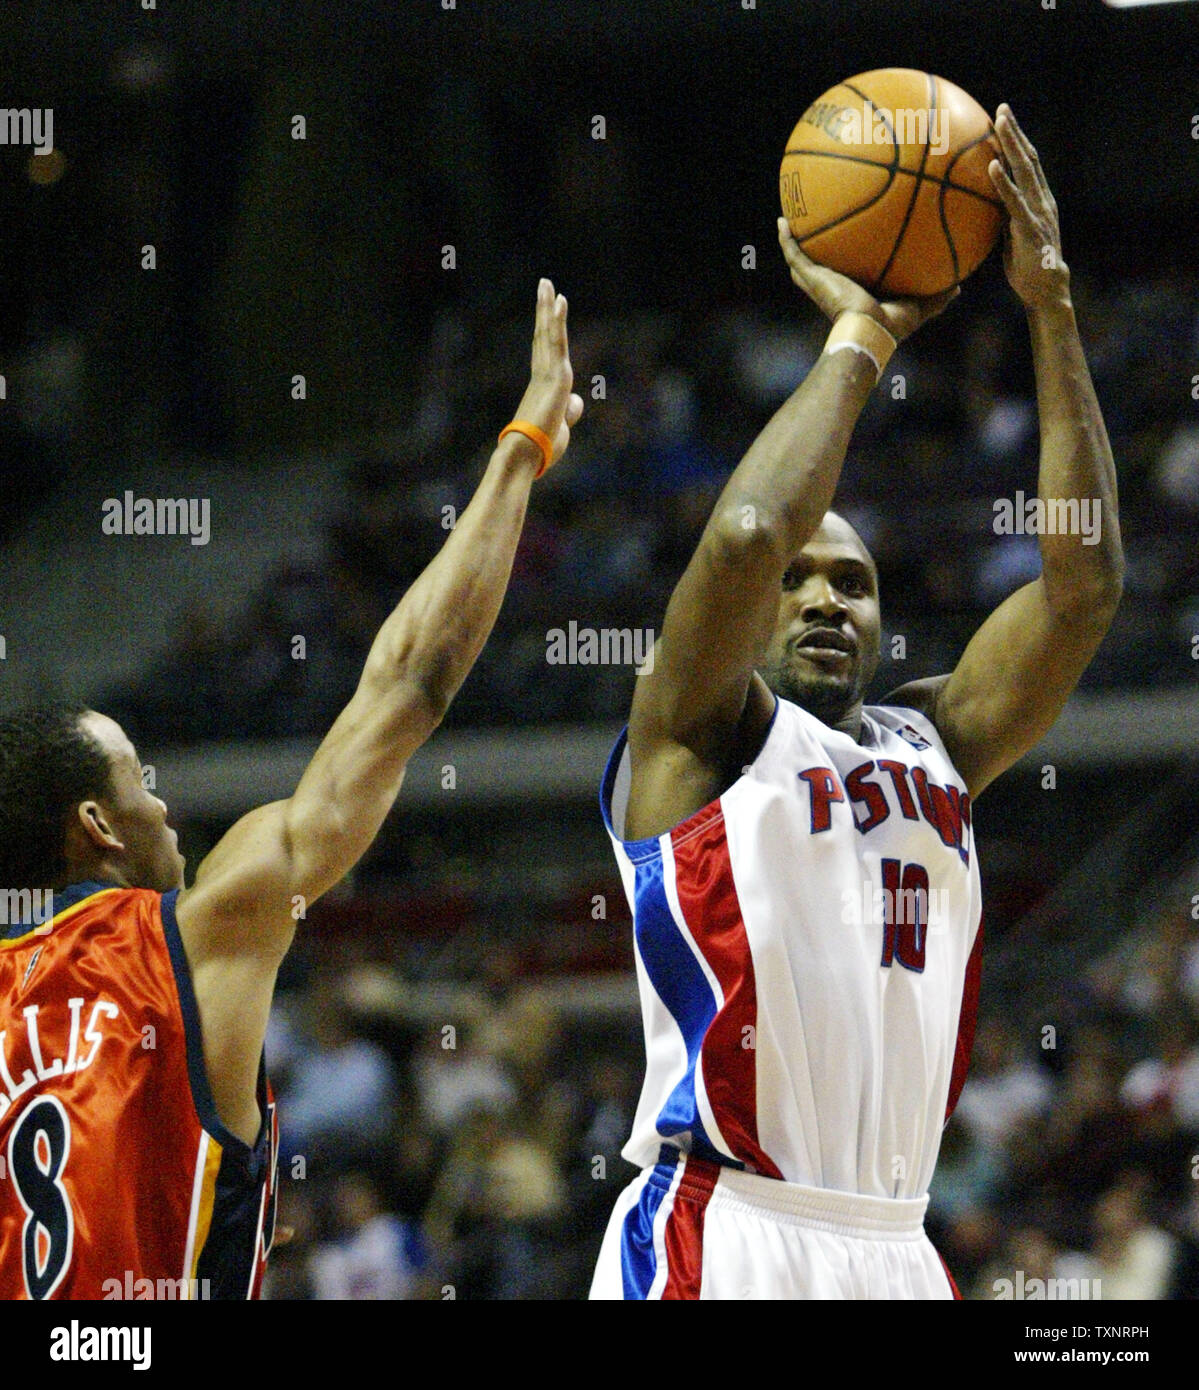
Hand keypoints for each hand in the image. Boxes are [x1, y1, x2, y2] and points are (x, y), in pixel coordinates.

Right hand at [510, 278, 584, 468]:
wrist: (526, 456)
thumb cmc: (540, 450)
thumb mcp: (561, 427)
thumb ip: (569, 410)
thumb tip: (576, 400)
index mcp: (542, 388)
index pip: (545, 352)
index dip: (547, 330)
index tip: (549, 311)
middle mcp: (541, 376)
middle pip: (544, 336)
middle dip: (544, 311)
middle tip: (544, 286)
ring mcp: (547, 375)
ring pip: (548, 334)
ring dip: (547, 308)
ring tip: (547, 283)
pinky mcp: (556, 377)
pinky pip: (556, 343)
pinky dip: (557, 322)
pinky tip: (559, 302)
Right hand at [777, 218, 959, 343]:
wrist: (868, 331)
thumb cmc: (892, 325)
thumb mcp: (921, 304)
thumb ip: (938, 294)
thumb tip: (960, 286)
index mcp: (856, 292)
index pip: (850, 272)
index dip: (849, 258)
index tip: (853, 239)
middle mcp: (834, 287)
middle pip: (821, 265)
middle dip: (817, 247)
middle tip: (816, 224)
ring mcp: (819, 283)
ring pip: (801, 259)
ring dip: (794, 240)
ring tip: (790, 216)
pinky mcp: (811, 279)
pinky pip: (794, 254)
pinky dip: (786, 238)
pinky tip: (783, 219)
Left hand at [988, 104, 1068, 309]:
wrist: (1045, 290)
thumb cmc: (1025, 266)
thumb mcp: (1011, 235)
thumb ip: (1002, 216)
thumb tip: (980, 205)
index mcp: (1039, 199)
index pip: (1028, 163)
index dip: (1017, 140)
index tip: (1003, 119)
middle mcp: (1042, 198)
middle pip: (1029, 157)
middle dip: (1015, 132)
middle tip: (1002, 108)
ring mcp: (1038, 210)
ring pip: (1025, 170)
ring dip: (1012, 145)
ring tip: (999, 124)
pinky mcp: (1030, 226)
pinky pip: (1014, 200)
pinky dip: (1003, 182)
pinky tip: (991, 166)